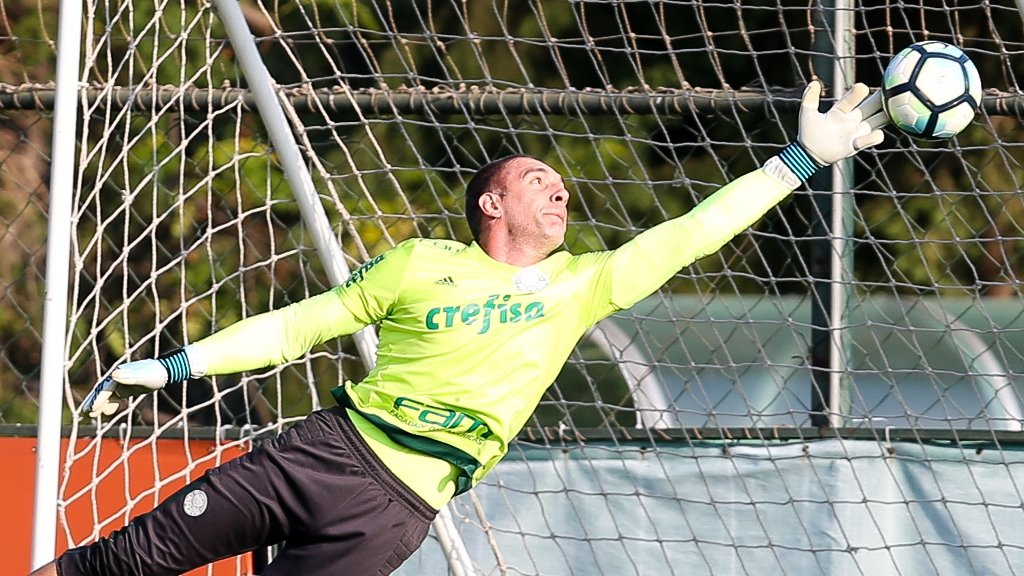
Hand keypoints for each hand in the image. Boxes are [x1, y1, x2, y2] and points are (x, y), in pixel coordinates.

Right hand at [82, 359, 170, 417]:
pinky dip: (109, 404)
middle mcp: (118, 377)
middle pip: (102, 390)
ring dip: (98, 404)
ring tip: (90, 414)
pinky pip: (114, 397)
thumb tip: (114, 375)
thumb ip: (130, 377)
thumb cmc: (155, 374)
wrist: (165, 371)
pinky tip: (106, 412)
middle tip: (84, 412)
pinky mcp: (126, 388)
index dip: (98, 399)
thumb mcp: (144, 376)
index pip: (105, 388)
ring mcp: (121, 383)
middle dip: (93, 401)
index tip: (91, 409)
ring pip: (106, 395)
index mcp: (119, 374)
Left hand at [774, 81, 888, 182]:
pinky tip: (878, 133)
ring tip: (897, 110)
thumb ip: (810, 98)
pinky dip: (874, 137)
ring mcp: (855, 132)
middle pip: (870, 107)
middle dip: (880, 99)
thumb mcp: (807, 113)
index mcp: (840, 111)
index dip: (856, 93)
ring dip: (885, 116)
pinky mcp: (855, 145)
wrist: (808, 154)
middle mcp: (851, 119)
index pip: (851, 99)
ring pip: (876, 121)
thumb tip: (814, 83)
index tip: (862, 86)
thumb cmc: (807, 133)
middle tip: (893, 91)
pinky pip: (869, 139)